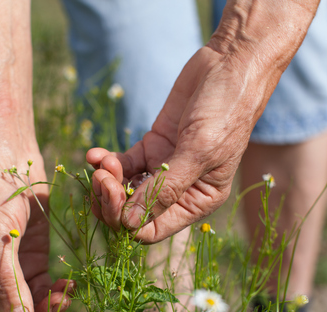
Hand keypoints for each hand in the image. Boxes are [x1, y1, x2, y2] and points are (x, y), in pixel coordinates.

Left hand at [88, 45, 269, 242]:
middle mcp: (179, 191)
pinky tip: (95, 153)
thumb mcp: (199, 152)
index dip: (127, 220)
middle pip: (133, 213)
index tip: (113, 193)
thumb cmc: (225, 112)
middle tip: (101, 177)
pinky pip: (122, 164)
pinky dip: (106, 161)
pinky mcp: (151, 146)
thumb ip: (165, 188)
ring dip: (106, 180)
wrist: (231, 66)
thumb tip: (130, 222)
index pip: (152, 229)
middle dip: (111, 200)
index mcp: (196, 202)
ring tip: (100, 162)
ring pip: (124, 190)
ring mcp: (163, 169)